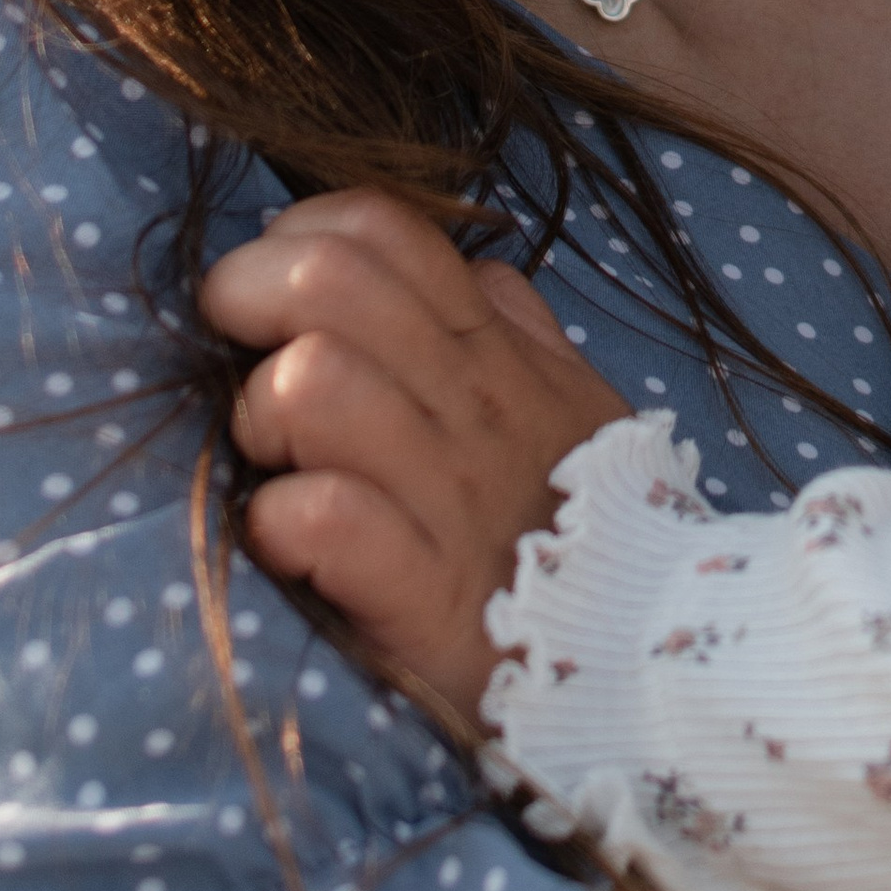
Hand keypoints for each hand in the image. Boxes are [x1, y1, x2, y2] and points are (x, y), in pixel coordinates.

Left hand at [201, 188, 631, 720]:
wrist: (649, 662)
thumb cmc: (589, 524)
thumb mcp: (571, 404)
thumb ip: (518, 326)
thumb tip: (469, 269)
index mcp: (491, 350)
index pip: (380, 228)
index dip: (296, 238)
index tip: (270, 296)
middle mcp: (466, 403)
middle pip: (327, 281)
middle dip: (246, 300)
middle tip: (241, 361)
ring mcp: (443, 494)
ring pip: (311, 384)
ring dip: (263, 416)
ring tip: (275, 459)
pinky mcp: (420, 593)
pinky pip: (325, 517)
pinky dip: (283, 521)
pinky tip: (287, 540)